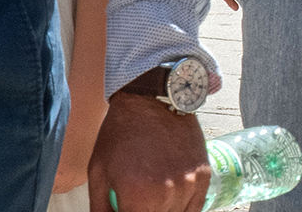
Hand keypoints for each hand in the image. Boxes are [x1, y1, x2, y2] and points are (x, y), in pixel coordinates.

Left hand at [87, 93, 210, 211]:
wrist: (151, 100)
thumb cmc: (120, 133)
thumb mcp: (98, 172)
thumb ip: (100, 208)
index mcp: (137, 196)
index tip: (125, 207)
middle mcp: (166, 194)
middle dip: (144, 211)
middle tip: (137, 201)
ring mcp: (188, 185)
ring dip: (163, 210)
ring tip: (151, 197)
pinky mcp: (203, 176)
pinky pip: (194, 208)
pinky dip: (182, 208)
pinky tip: (170, 200)